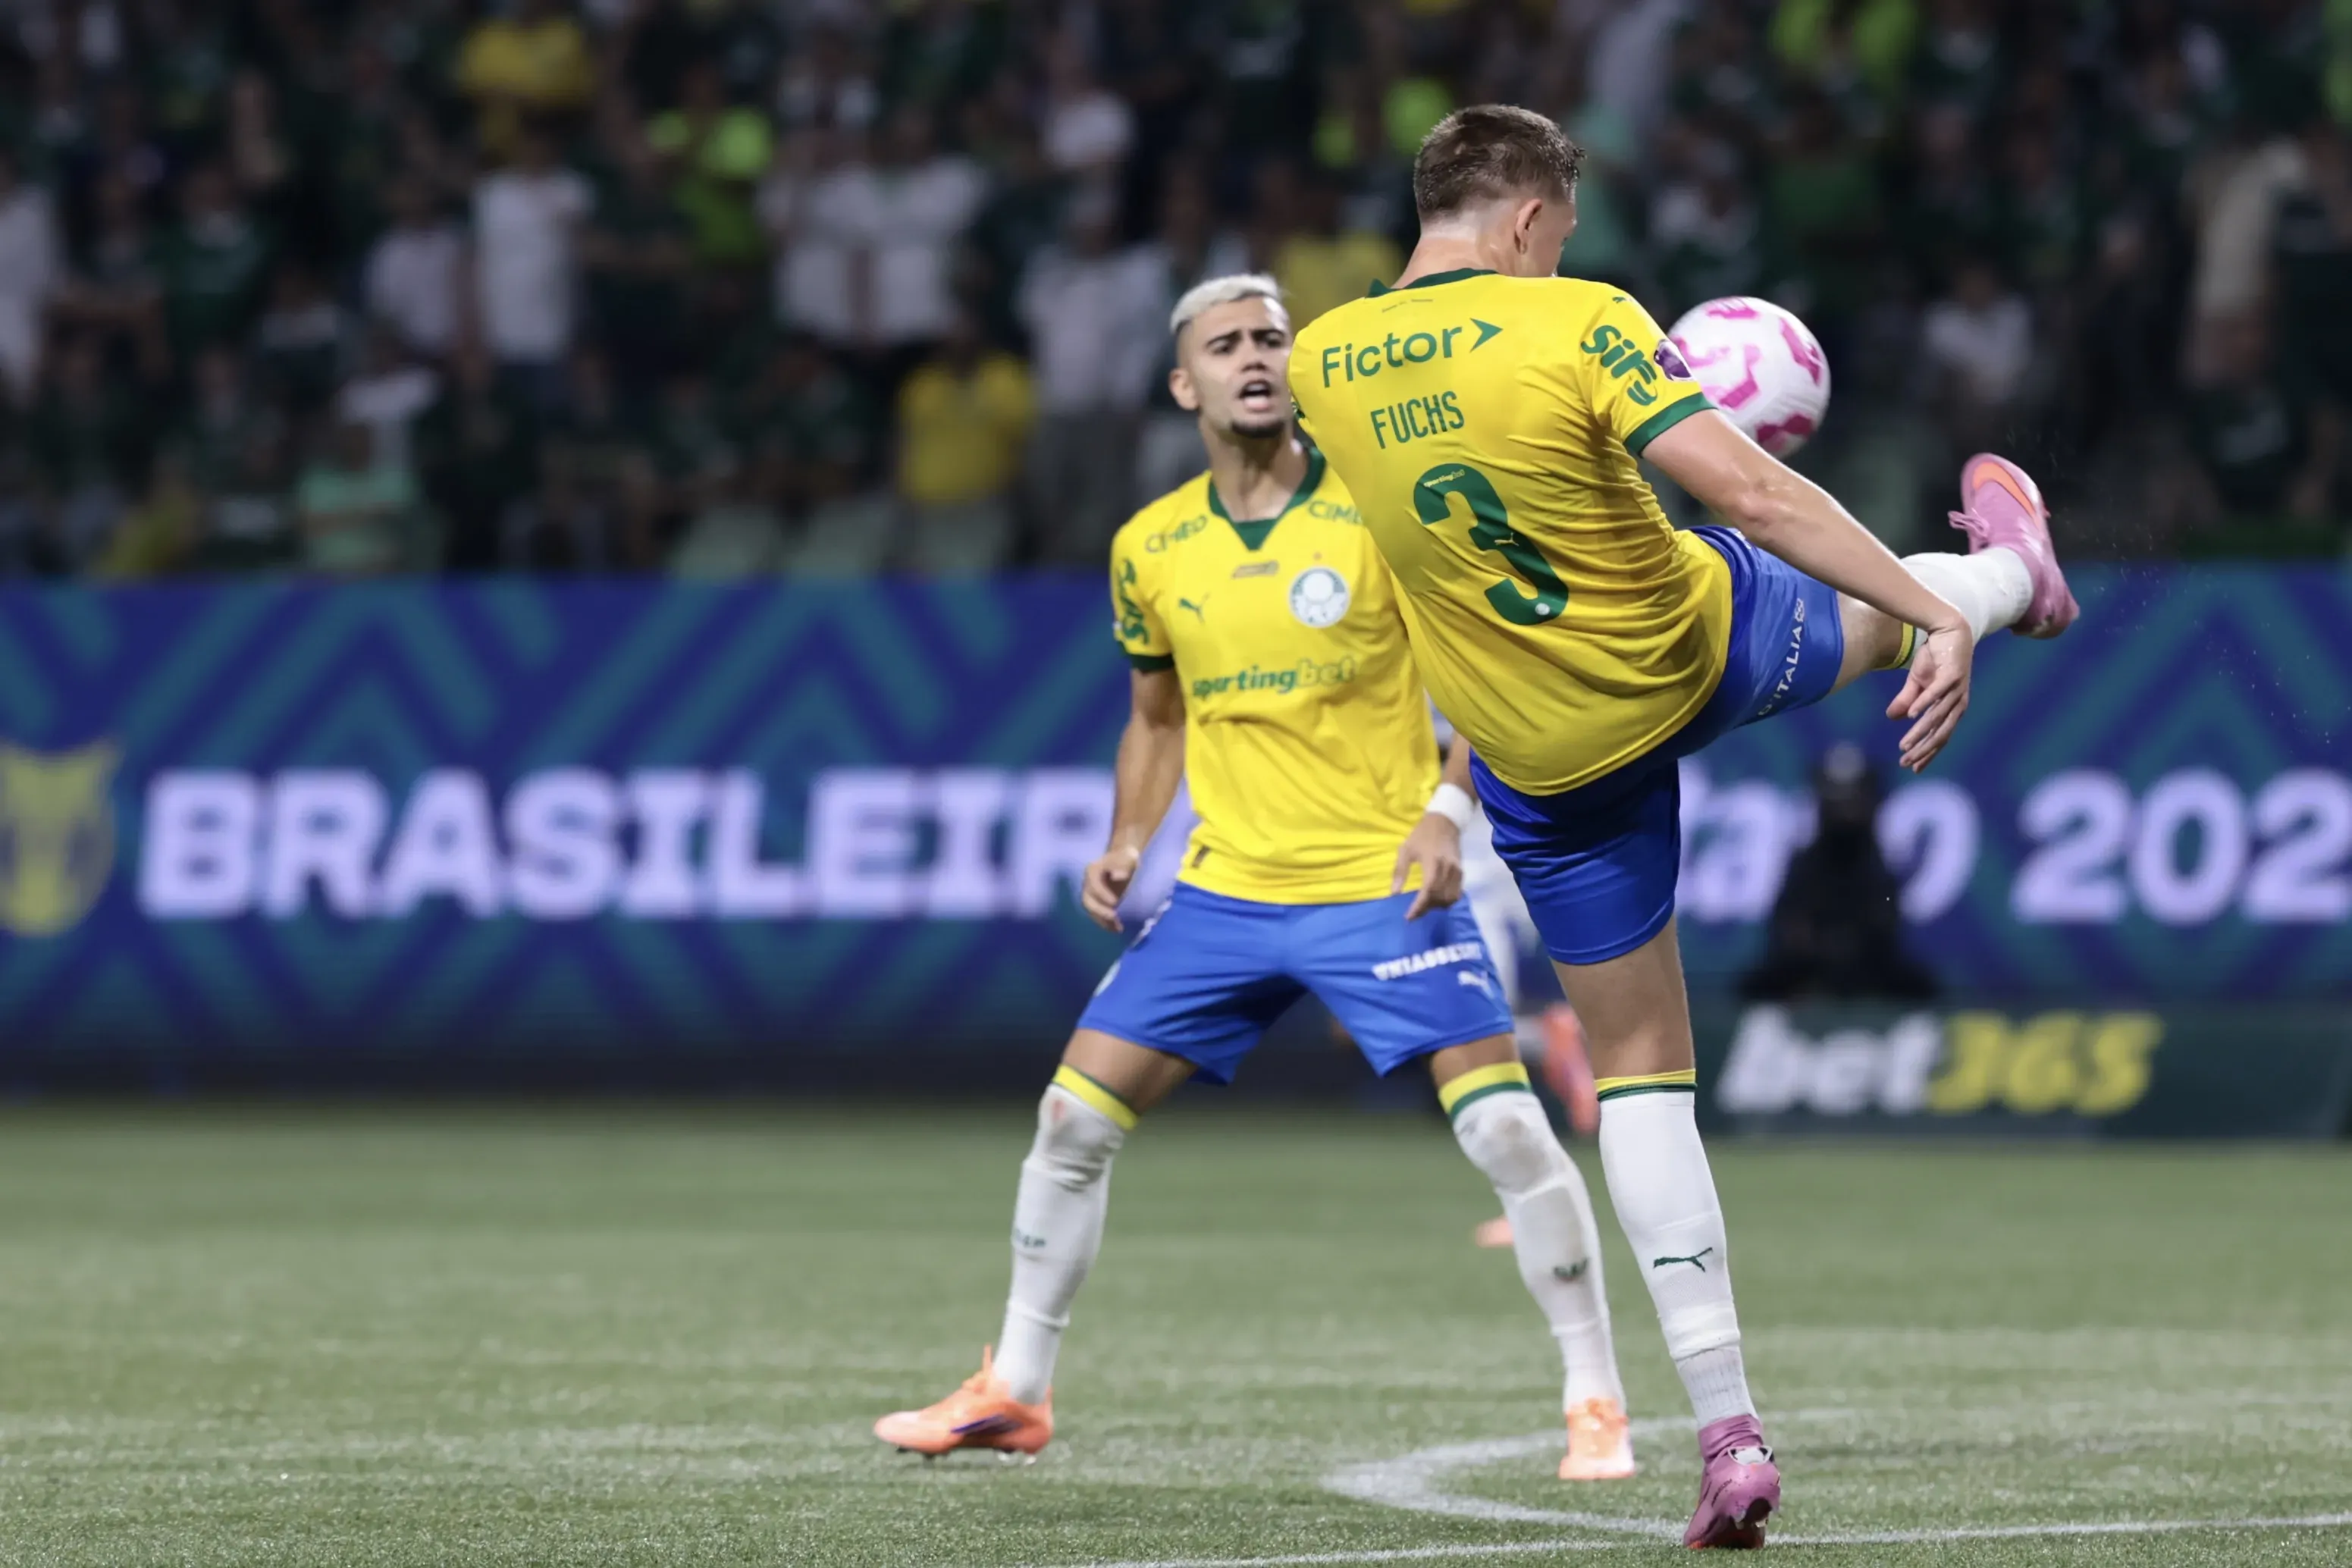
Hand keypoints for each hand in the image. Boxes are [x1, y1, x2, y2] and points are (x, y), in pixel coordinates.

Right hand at [1080, 843, 1141, 931]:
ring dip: (1102, 921)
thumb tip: (1118, 876)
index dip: (1101, 894)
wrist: (1123, 861)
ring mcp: (1091, 894)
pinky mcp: (1097, 903)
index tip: (1115, 902)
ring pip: (1091, 911)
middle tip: (1114, 916)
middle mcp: (1087, 883)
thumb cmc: (1126, 858)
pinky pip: (1098, 916)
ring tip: (1117, 928)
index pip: (1093, 884)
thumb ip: (1124, 865)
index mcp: (1092, 870)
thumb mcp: (1128, 857)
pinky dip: (1107, 924)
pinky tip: (1118, 929)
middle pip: (1087, 900)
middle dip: (1099, 910)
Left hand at [1392, 814, 1463, 919]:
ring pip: (1450, 898)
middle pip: (1439, 898)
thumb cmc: (1422, 835)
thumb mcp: (1406, 850)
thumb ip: (1400, 872)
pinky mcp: (1462, 872)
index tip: (1409, 917)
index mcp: (1433, 863)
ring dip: (1437, 906)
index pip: (1428, 891)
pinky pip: (1457, 893)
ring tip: (1424, 906)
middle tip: (1413, 913)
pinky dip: (1447, 900)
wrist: (1445, 822)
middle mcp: (1448, 869)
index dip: (1419, 907)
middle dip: (1426, 908)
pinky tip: (1436, 900)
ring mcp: (1457, 871)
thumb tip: (1394, 893)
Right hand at [1887, 619, 1973, 771]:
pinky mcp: (1953, 674)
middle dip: (1923, 750)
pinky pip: (1937, 693)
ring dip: (1919, 732)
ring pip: (1937, 716)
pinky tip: (1911, 716)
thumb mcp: (1917, 682)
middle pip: (1941, 733)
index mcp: (1952, 707)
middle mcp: (1958, 702)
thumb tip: (1892, 718)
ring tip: (1904, 744)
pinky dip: (1924, 705)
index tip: (1913, 768)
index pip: (1941, 736)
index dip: (1927, 753)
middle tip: (1906, 762)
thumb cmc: (1936, 656)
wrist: (1949, 628)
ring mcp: (1958, 689)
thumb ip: (1907, 700)